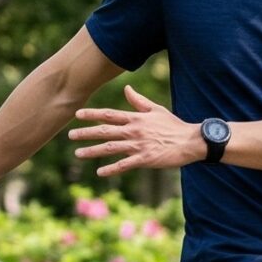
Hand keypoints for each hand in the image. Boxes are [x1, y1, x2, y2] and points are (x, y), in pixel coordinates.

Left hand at [69, 86, 197, 176]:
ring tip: (78, 153)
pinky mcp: (145, 159)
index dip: (92, 114)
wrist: (191, 141)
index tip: (77, 115)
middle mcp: (134, 131)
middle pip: (105, 131)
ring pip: (110, 148)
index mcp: (136, 118)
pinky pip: (124, 165)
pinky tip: (99, 172)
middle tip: (70, 135)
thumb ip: (139, 101)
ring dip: (93, 151)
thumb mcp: (156, 110)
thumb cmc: (174, 125)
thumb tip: (126, 89)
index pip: (109, 114)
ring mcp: (139, 146)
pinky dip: (111, 169)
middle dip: (86, 133)